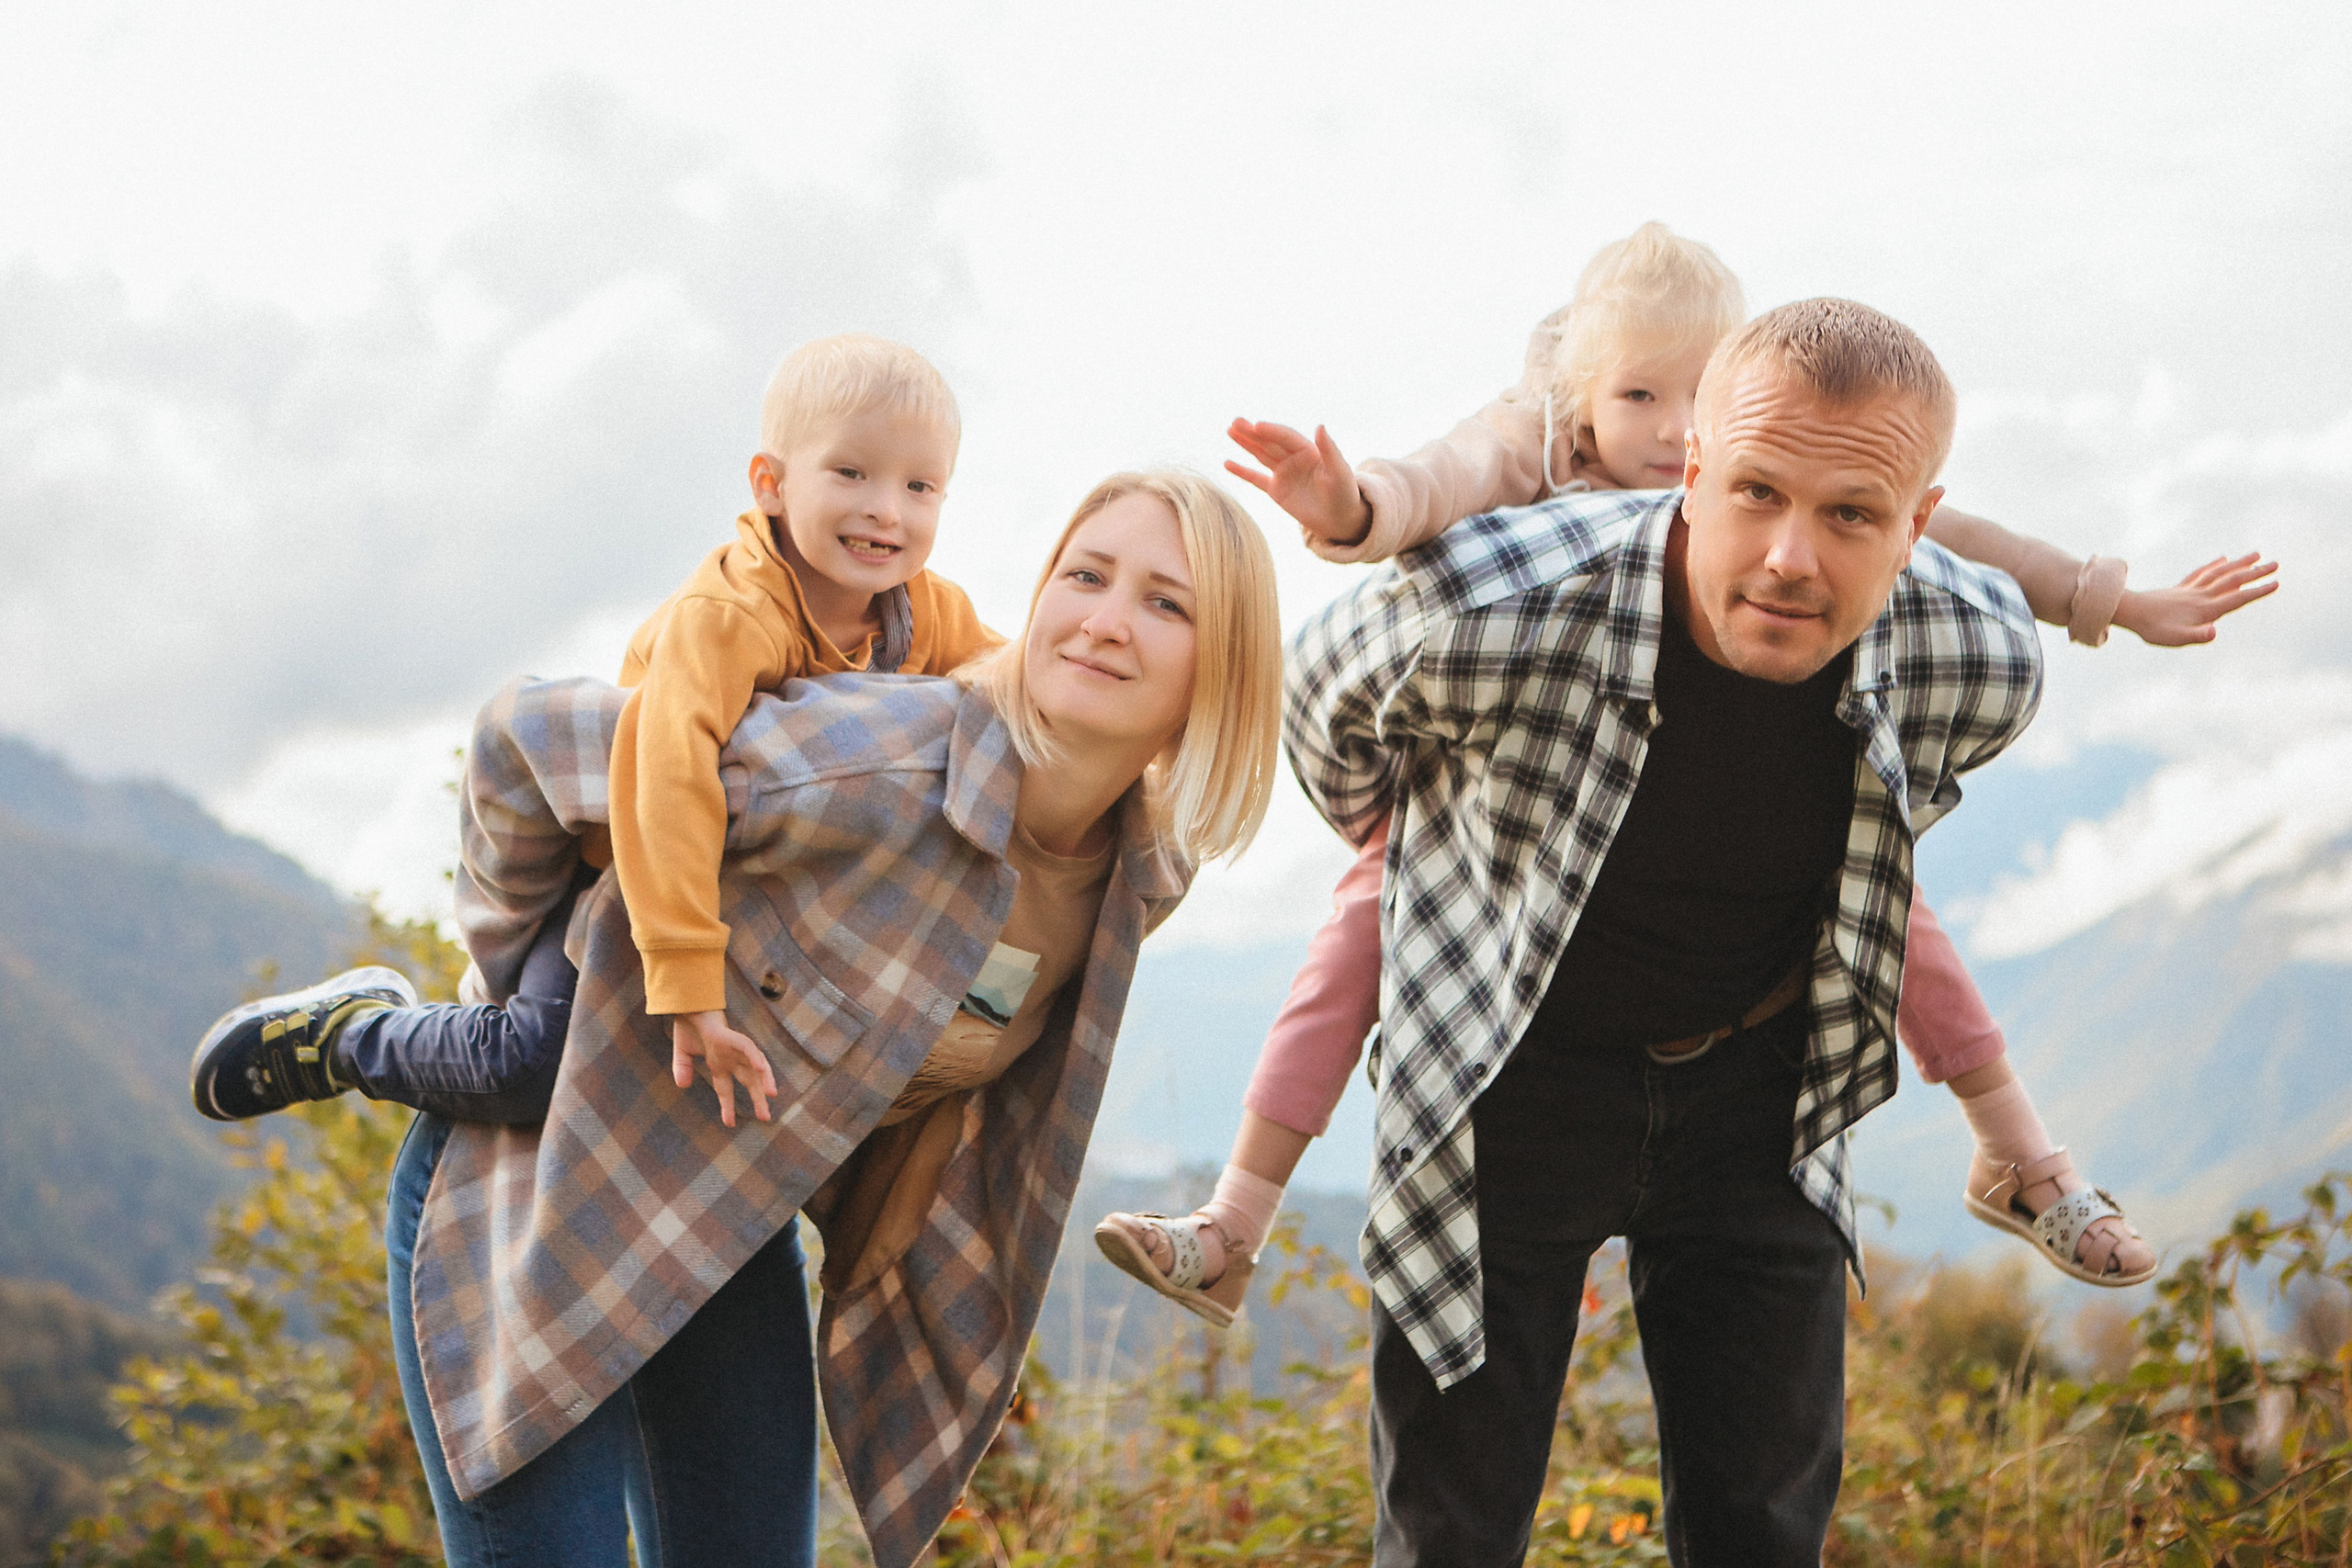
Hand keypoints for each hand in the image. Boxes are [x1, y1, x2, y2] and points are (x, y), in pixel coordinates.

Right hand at [669, 1010, 776, 1127]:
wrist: (688, 1006)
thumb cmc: (688, 1025)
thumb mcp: (682, 1053)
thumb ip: (682, 1069)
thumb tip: (682, 1086)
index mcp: (719, 1064)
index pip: (726, 1090)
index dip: (728, 1106)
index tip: (729, 1124)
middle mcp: (731, 1059)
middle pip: (749, 1081)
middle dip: (758, 1098)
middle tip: (766, 1118)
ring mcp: (734, 1049)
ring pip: (754, 1067)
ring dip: (764, 1080)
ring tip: (771, 1095)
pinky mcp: (734, 1038)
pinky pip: (748, 1049)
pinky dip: (755, 1059)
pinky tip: (761, 1070)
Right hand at [1225, 419, 1372, 546]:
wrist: (1341, 520)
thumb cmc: (1345, 494)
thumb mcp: (1339, 471)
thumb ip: (1329, 449)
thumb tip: (1320, 425)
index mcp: (1308, 450)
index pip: (1286, 437)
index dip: (1271, 431)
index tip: (1256, 426)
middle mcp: (1293, 459)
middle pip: (1269, 442)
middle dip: (1252, 433)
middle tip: (1235, 422)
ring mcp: (1284, 474)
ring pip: (1261, 455)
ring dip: (1245, 444)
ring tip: (1230, 430)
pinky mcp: (1276, 491)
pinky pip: (1256, 479)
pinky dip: (1242, 472)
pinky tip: (1227, 463)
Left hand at [2113, 552, 2279, 645]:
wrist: (2129, 612)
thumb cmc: (2154, 629)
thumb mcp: (2177, 639)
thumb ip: (2198, 636)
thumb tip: (2215, 631)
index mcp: (2206, 608)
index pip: (2237, 598)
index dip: (2257, 591)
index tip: (2277, 583)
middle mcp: (2201, 595)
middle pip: (2233, 580)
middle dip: (2255, 572)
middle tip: (2276, 563)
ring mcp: (2191, 589)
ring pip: (2220, 572)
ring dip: (2240, 563)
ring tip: (2256, 554)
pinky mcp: (2180, 588)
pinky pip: (2201, 573)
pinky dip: (2215, 565)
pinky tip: (2223, 559)